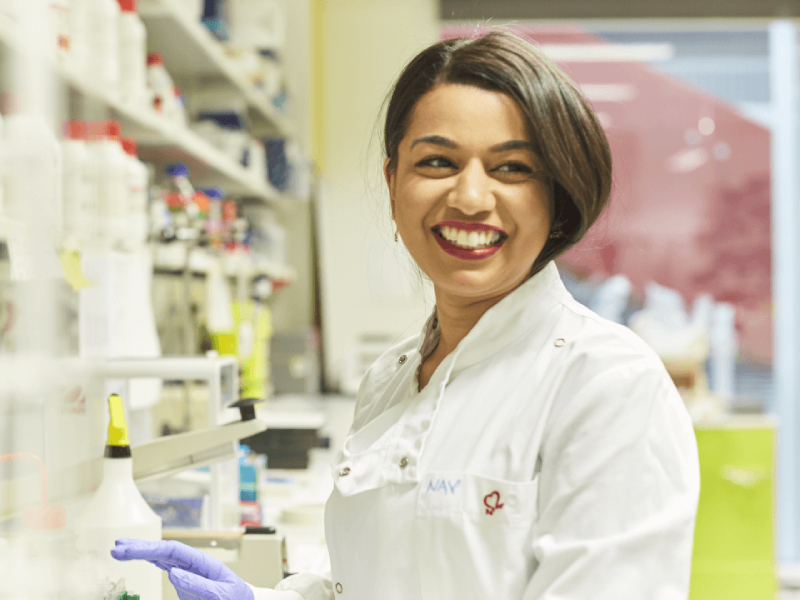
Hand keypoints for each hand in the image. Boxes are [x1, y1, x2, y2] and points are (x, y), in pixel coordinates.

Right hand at [111, 538, 253, 599]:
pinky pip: (164, 564)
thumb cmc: (236, 598)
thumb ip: (198, 584)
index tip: (133, 551)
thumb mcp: (220, 594)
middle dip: (140, 548)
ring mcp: (188, 570)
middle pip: (164, 550)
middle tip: (117, 547)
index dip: (152, 548)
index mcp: (203, 562)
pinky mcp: (184, 579)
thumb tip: (173, 572)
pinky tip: (138, 555)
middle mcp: (193, 562)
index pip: (174, 550)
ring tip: (119, 549)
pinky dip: (150, 559)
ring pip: (161, 555)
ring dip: (141, 551)